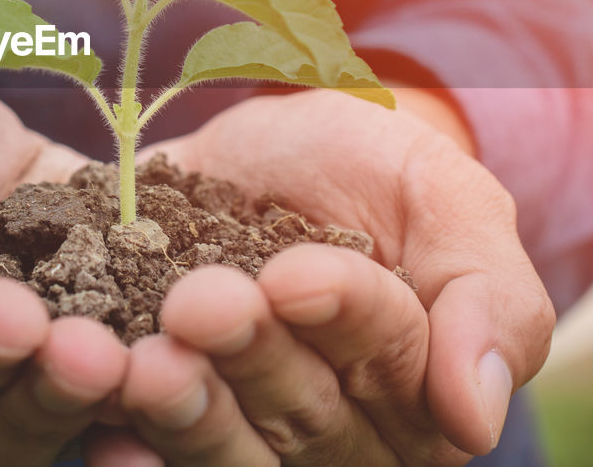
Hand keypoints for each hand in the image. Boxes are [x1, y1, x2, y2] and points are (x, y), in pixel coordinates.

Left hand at [87, 88, 553, 465]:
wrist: (257, 155)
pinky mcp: (177, 425)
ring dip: (188, 412)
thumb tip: (477, 419)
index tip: (291, 274)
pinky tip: (107, 437)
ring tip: (145, 367)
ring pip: (232, 452)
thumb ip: (486, 291)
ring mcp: (254, 435)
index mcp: (420, 385)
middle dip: (252, 358)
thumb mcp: (439, 193)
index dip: (346, 317)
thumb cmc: (363, 169)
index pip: (394, 360)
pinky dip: (135, 448)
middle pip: (307, 416)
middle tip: (198, 307)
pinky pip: (161, 457)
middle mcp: (342, 432)